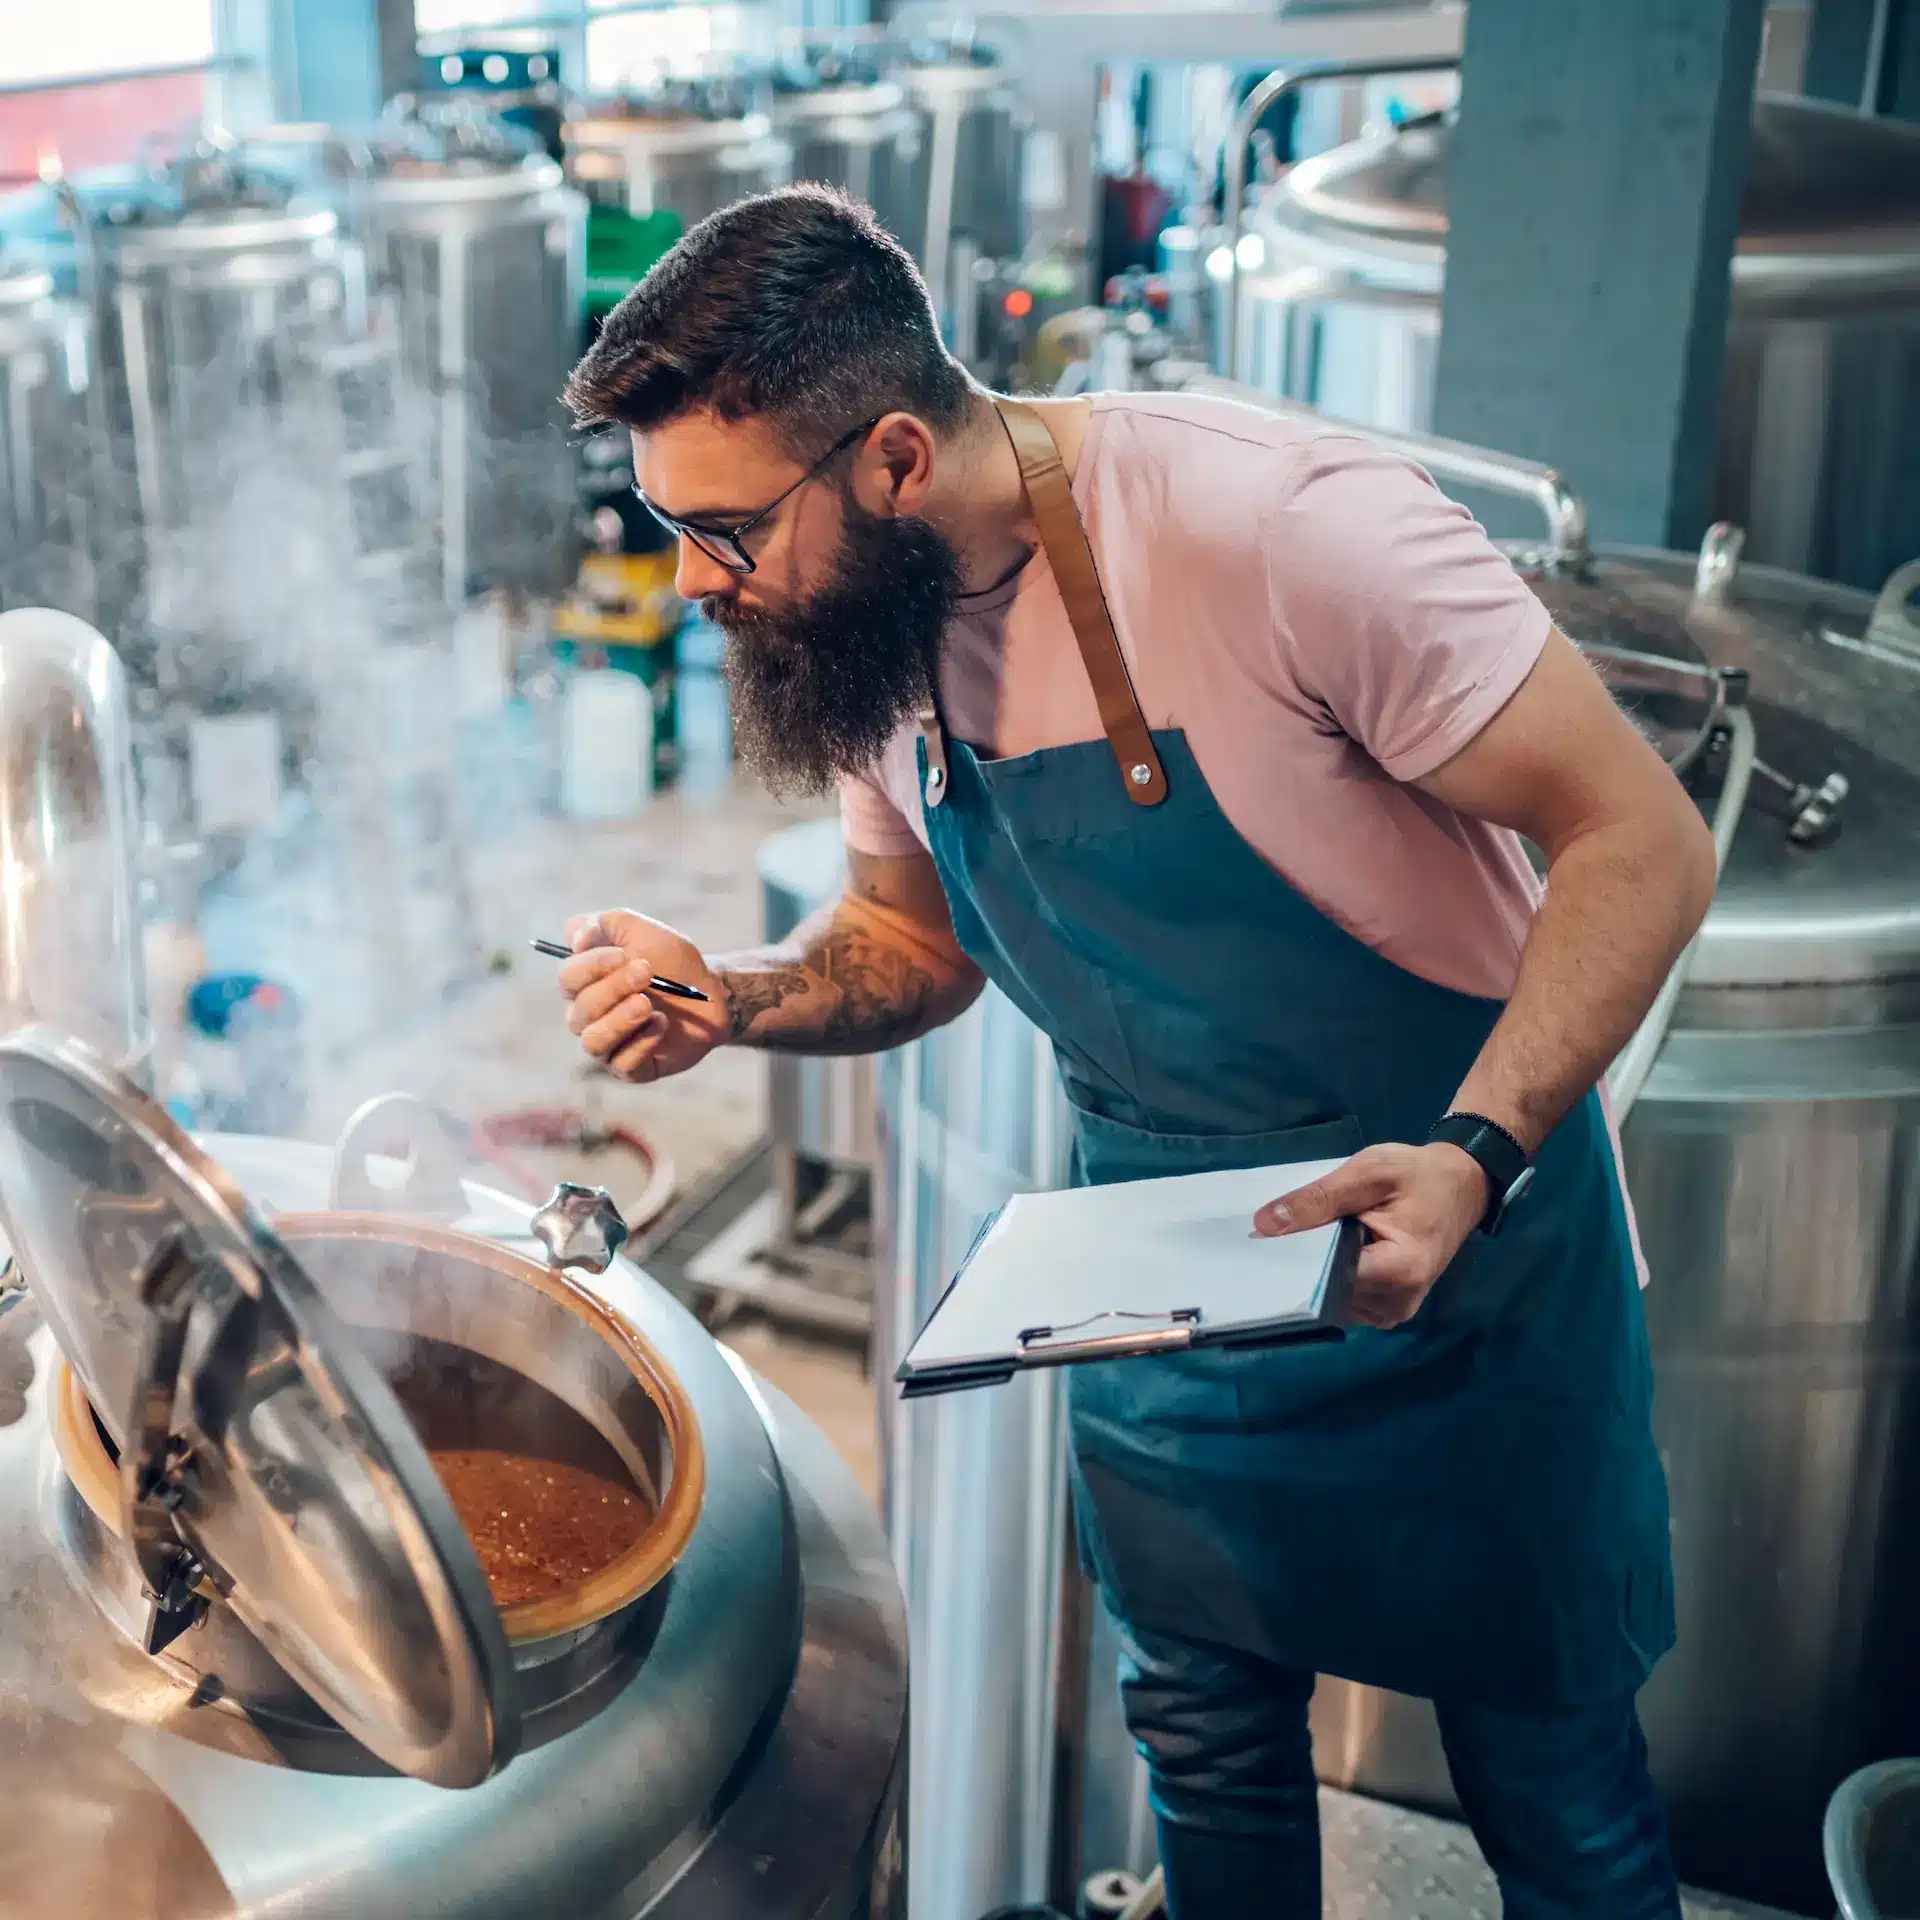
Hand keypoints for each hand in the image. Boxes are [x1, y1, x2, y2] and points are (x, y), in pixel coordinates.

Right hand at [558, 911, 731, 1083]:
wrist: (710, 991)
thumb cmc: (670, 960)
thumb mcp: (639, 929)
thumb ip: (602, 924)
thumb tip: (575, 939)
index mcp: (584, 983)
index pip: (568, 978)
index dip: (591, 966)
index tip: (623, 955)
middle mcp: (588, 1017)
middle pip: (581, 1010)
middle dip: (613, 988)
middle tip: (646, 972)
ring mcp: (609, 1044)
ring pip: (593, 1042)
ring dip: (620, 1020)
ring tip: (648, 1003)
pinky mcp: (631, 1067)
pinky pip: (623, 1064)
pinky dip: (641, 1042)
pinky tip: (661, 1023)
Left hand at [1252, 1143, 1487, 1329]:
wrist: (1461, 1184)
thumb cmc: (1418, 1175)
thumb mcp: (1367, 1173)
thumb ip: (1318, 1199)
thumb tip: (1264, 1224)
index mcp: (1399, 1270)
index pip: (1329, 1279)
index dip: (1291, 1263)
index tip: (1258, 1248)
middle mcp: (1396, 1302)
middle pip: (1327, 1293)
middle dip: (1296, 1269)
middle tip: (1262, 1243)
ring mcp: (1392, 1310)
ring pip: (1332, 1300)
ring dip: (1310, 1274)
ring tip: (1288, 1245)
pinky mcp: (1387, 1306)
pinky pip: (1344, 1298)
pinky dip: (1327, 1277)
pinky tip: (1313, 1254)